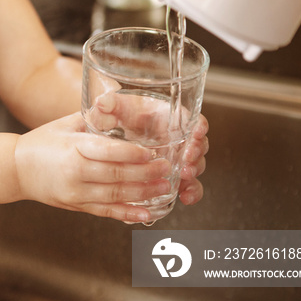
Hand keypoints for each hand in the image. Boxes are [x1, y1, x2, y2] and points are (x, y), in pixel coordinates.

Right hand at [14, 113, 171, 222]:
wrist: (16, 169)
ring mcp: (75, 193)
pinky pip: (105, 212)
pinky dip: (126, 214)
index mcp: (73, 148)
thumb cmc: (42, 142)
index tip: (152, 153)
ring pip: (114, 196)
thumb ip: (92, 118)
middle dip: (145, 174)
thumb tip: (117, 105)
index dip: (131, 154)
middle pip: (115, 176)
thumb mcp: (65, 124)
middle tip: (167, 169)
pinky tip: (145, 214)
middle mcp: (74, 173)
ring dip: (142, 194)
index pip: (107, 152)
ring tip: (164, 188)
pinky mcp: (75, 206)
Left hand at [87, 89, 208, 206]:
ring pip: (196, 164)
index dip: (198, 125)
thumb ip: (110, 104)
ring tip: (186, 177)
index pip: (191, 119)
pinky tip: (185, 198)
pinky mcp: (171, 173)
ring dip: (194, 171)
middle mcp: (177, 137)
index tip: (197, 131)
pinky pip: (187, 183)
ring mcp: (176, 156)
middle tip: (188, 159)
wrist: (113, 131)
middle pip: (198, 144)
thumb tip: (103, 102)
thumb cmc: (118, 115)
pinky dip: (191, 191)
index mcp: (168, 117)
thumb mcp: (113, 108)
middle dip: (196, 152)